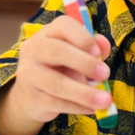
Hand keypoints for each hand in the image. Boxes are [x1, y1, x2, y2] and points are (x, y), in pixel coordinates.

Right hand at [0, 16, 112, 134]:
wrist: (30, 94)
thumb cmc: (59, 67)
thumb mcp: (75, 54)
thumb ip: (92, 48)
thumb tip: (103, 45)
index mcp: (48, 33)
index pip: (63, 25)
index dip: (82, 37)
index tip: (98, 52)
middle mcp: (34, 49)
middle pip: (58, 52)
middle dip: (85, 63)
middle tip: (105, 74)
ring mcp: (29, 74)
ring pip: (57, 83)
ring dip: (84, 93)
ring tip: (105, 100)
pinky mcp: (31, 97)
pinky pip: (56, 103)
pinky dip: (77, 107)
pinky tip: (92, 109)